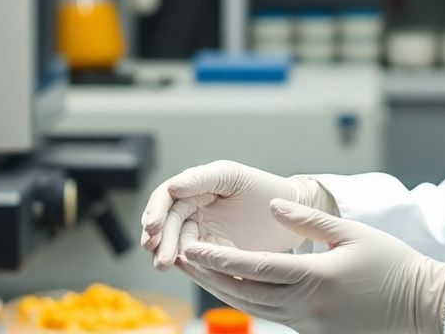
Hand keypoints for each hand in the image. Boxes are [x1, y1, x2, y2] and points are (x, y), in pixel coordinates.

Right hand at [139, 160, 332, 267]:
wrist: (293, 218)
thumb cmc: (267, 190)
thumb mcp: (233, 177)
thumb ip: (202, 179)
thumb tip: (172, 187)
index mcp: (199, 183)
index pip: (168, 195)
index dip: (156, 210)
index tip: (152, 225)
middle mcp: (196, 204)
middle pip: (168, 220)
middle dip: (159, 237)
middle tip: (156, 252)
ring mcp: (202, 227)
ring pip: (175, 240)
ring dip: (166, 252)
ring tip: (163, 264)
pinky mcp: (212, 249)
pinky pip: (192, 256)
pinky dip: (184, 262)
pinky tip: (181, 268)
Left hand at [182, 198, 444, 333]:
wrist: (421, 305)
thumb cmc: (391, 263)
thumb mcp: (351, 233)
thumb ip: (307, 220)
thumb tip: (272, 207)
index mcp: (315, 276)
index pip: (255, 267)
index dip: (220, 257)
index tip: (193, 248)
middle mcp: (306, 305)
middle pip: (245, 291)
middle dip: (210, 275)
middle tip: (181, 259)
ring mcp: (309, 323)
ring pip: (254, 307)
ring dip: (223, 290)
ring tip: (199, 272)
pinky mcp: (314, 332)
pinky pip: (273, 314)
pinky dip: (249, 300)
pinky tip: (235, 286)